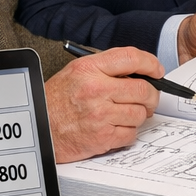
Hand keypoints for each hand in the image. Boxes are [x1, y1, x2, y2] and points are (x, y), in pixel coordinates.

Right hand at [45, 47, 162, 161]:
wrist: (38, 128)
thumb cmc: (57, 101)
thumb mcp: (76, 73)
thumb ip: (107, 68)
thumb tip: (140, 72)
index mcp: (89, 69)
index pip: (131, 58)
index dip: (151, 63)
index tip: (157, 70)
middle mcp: (95, 90)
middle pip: (143, 89)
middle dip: (151, 95)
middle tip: (147, 99)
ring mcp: (100, 115)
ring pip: (140, 113)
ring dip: (137, 115)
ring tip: (122, 114)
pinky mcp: (102, 137)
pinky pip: (131, 133)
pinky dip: (127, 132)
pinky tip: (113, 128)